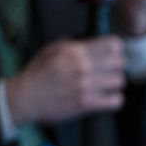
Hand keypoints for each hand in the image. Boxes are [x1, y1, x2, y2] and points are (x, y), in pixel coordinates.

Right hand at [5, 37, 125, 125]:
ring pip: (120, 81)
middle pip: (120, 63)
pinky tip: (107, 98)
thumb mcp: (51, 50)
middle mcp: (82, 66)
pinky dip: (115, 100)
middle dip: (117, 67)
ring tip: (108, 86)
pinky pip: (116, 101)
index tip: (113, 55)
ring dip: (116, 84)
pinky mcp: (87, 103)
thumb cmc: (38, 74)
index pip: (113, 45)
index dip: (117, 50)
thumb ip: (73, 44)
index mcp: (75, 51)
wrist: (26, 97)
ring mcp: (85, 85)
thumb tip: (93, 42)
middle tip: (110, 72)